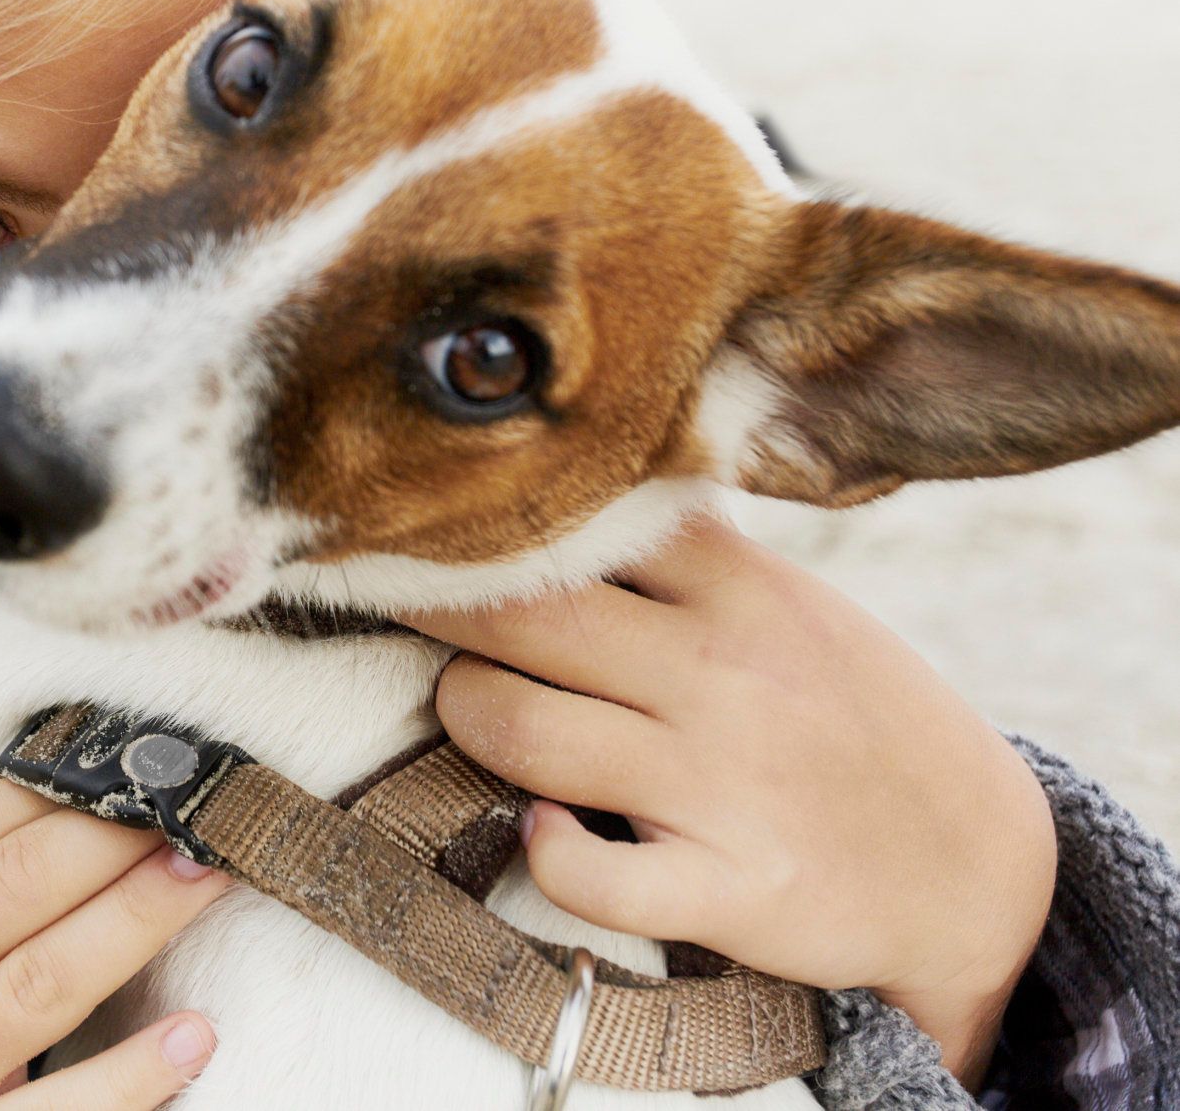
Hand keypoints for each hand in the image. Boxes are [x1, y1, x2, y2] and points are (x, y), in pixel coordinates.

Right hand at [0, 779, 228, 1109]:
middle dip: (108, 836)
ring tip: (207, 876)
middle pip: (11, 890)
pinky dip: (127, 1078)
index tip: (123, 753)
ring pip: (41, 982)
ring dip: (135, 921)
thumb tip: (34, 821)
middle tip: (193, 801)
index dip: (46, 786)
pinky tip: (191, 1037)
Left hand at [406, 517, 1055, 1087]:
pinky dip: (543, 853)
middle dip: (434, 607)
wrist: (976, 866)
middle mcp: (719, 673)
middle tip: (401, 605)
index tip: (423, 518)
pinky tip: (542, 830)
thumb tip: (561, 487)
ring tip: (480, 712)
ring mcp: (720, 783)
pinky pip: (585, 875)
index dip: (482, 520)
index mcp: (737, 588)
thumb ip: (685, 553)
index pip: (579, 521)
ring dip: (468, 717)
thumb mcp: (793, 604)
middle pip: (518, 614)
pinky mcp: (724, 889)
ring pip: (518, 730)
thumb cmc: (851, 715)